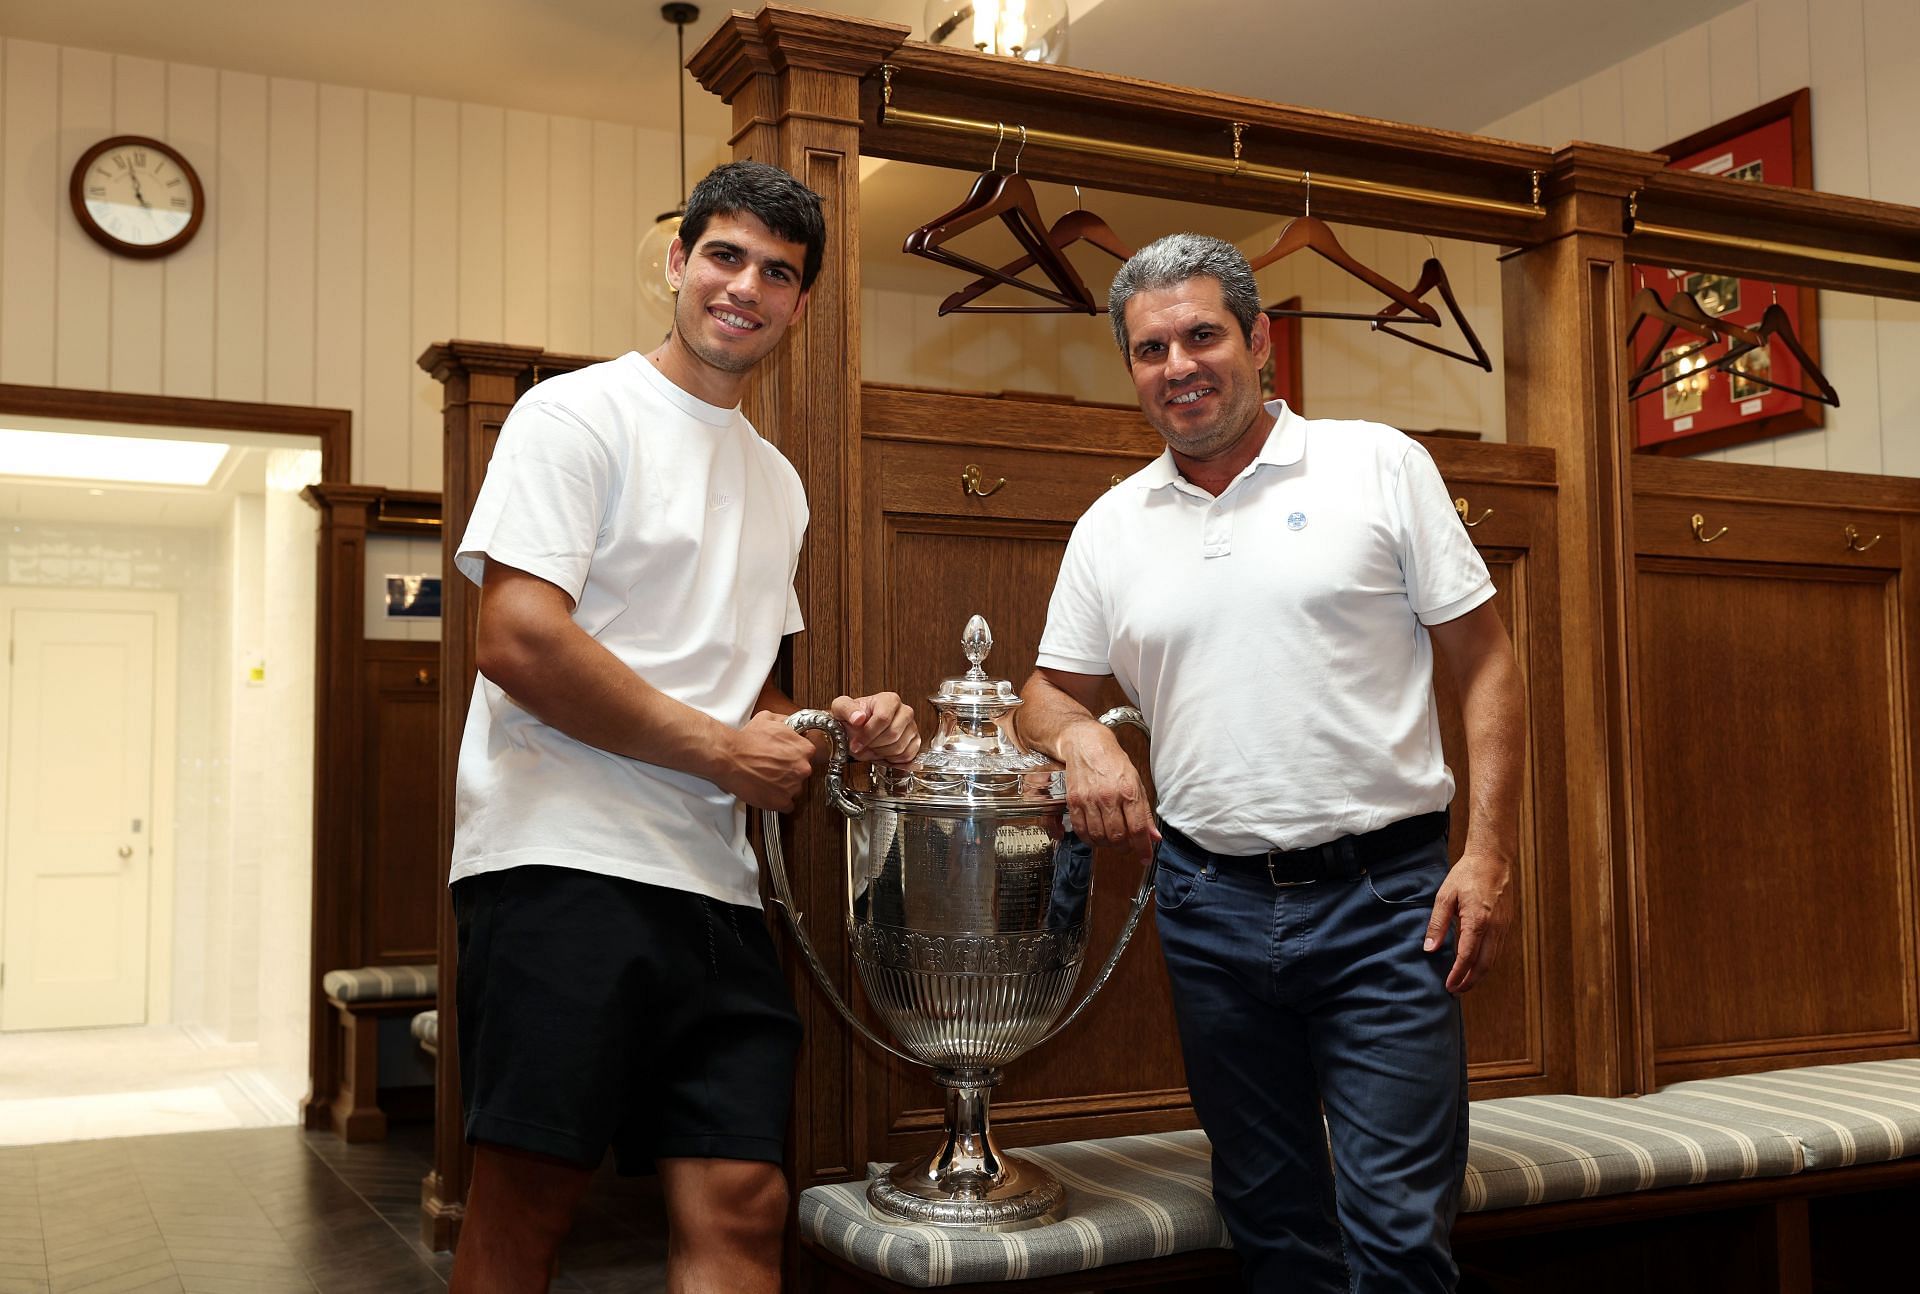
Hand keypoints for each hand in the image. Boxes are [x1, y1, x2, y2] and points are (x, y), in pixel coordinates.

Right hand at [716, 711, 818, 812]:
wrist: (730, 758)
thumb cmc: (747, 741)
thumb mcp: (769, 719)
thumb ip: (786, 721)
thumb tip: (791, 725)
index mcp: (804, 749)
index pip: (808, 755)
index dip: (795, 755)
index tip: (788, 757)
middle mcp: (802, 768)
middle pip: (802, 772)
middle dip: (790, 771)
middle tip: (774, 767)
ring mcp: (793, 787)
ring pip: (795, 789)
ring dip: (785, 786)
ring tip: (768, 779)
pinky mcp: (781, 802)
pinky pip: (787, 805)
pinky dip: (779, 801)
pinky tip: (769, 792)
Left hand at [829, 692, 919, 765]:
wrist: (857, 730)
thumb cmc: (852, 718)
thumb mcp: (841, 708)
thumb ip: (847, 709)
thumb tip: (858, 717)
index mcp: (889, 700)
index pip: (883, 718)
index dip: (868, 734)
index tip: (856, 743)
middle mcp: (904, 711)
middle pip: (893, 734)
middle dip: (874, 745)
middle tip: (864, 746)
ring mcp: (912, 727)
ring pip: (899, 747)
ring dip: (881, 753)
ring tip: (872, 747)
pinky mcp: (915, 742)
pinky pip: (907, 756)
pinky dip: (892, 759)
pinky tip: (882, 753)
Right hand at [1059, 722, 1157, 863]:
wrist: (1086, 745)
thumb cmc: (1113, 762)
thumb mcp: (1136, 783)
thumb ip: (1145, 813)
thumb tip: (1154, 837)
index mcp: (1129, 791)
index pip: (1138, 828)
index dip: (1143, 848)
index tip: (1145, 858)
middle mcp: (1109, 797)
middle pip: (1118, 837)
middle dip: (1125, 848)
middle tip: (1128, 846)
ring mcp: (1089, 800)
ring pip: (1099, 837)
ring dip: (1107, 845)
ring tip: (1112, 841)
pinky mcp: (1074, 801)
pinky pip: (1081, 830)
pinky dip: (1090, 840)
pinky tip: (1096, 836)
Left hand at [1423, 849, 1512, 993]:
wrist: (1493, 859)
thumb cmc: (1466, 875)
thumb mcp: (1445, 897)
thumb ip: (1438, 924)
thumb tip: (1430, 949)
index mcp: (1477, 920)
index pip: (1467, 956)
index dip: (1458, 974)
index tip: (1448, 986)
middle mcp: (1494, 927)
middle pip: (1484, 964)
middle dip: (1470, 981)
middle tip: (1456, 991)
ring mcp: (1504, 926)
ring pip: (1494, 959)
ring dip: (1479, 974)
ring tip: (1464, 982)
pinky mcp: (1507, 924)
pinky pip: (1498, 949)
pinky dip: (1487, 962)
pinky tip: (1476, 965)